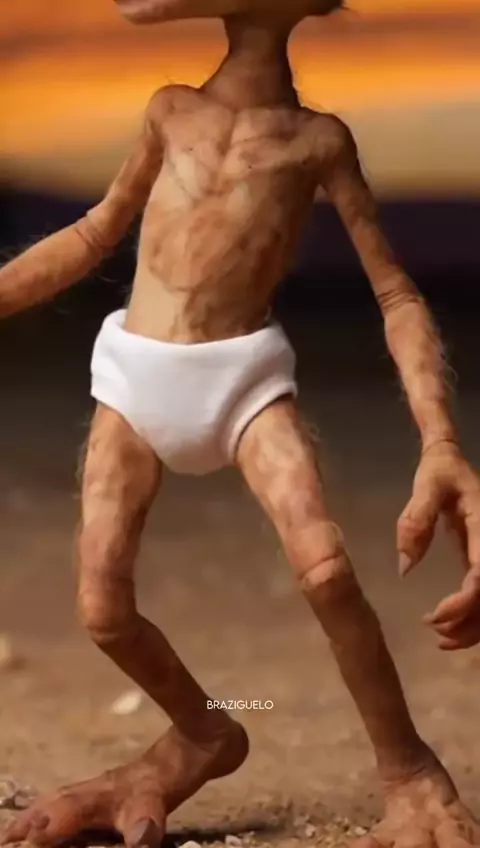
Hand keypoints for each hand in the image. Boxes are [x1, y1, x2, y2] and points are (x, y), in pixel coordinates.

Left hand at [397, 440, 479, 649]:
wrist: (452, 460)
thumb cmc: (440, 471)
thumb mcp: (426, 486)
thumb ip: (416, 522)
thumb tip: (405, 567)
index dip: (465, 602)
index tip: (435, 616)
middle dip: (471, 624)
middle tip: (435, 632)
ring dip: (474, 627)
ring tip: (440, 636)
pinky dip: (474, 617)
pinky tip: (449, 625)